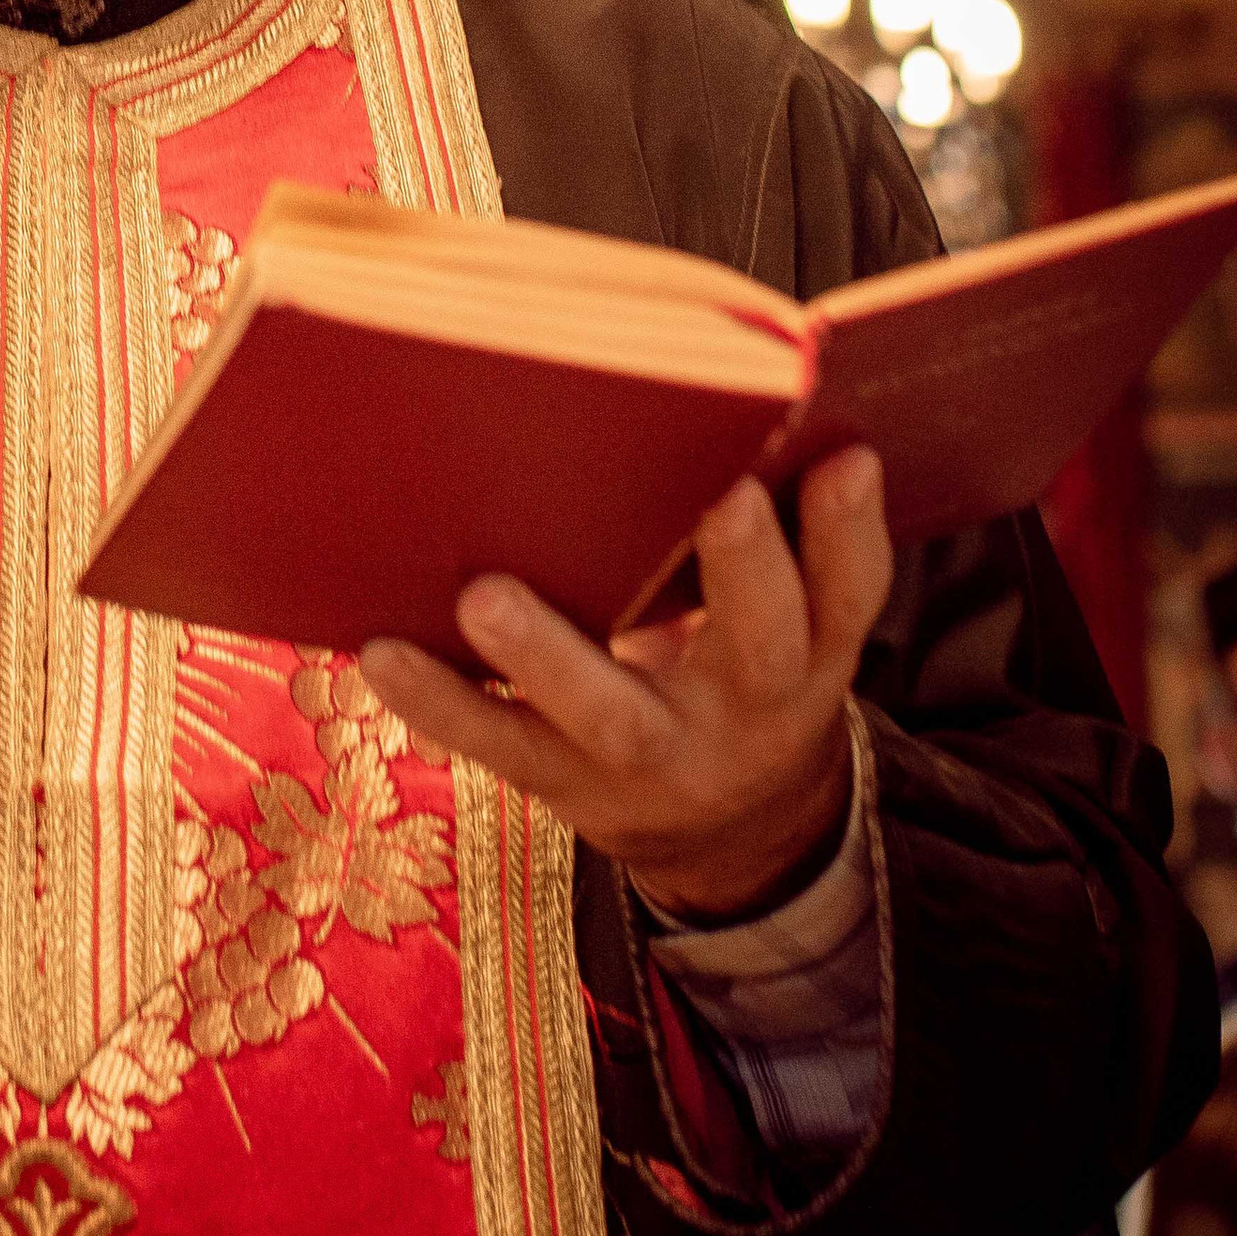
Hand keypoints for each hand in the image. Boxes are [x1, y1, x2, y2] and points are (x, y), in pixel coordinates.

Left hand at [361, 447, 892, 918]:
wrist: (729, 837)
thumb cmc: (742, 666)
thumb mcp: (793, 619)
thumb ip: (783, 533)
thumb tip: (755, 398)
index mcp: (812, 655)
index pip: (850, 592)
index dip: (852, 529)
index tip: (847, 457)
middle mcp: (745, 714)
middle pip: (758, 649)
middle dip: (743, 573)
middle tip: (723, 502)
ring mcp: (653, 758)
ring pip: (608, 715)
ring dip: (547, 655)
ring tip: (484, 596)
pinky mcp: (566, 784)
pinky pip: (501, 744)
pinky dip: (440, 700)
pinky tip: (384, 648)